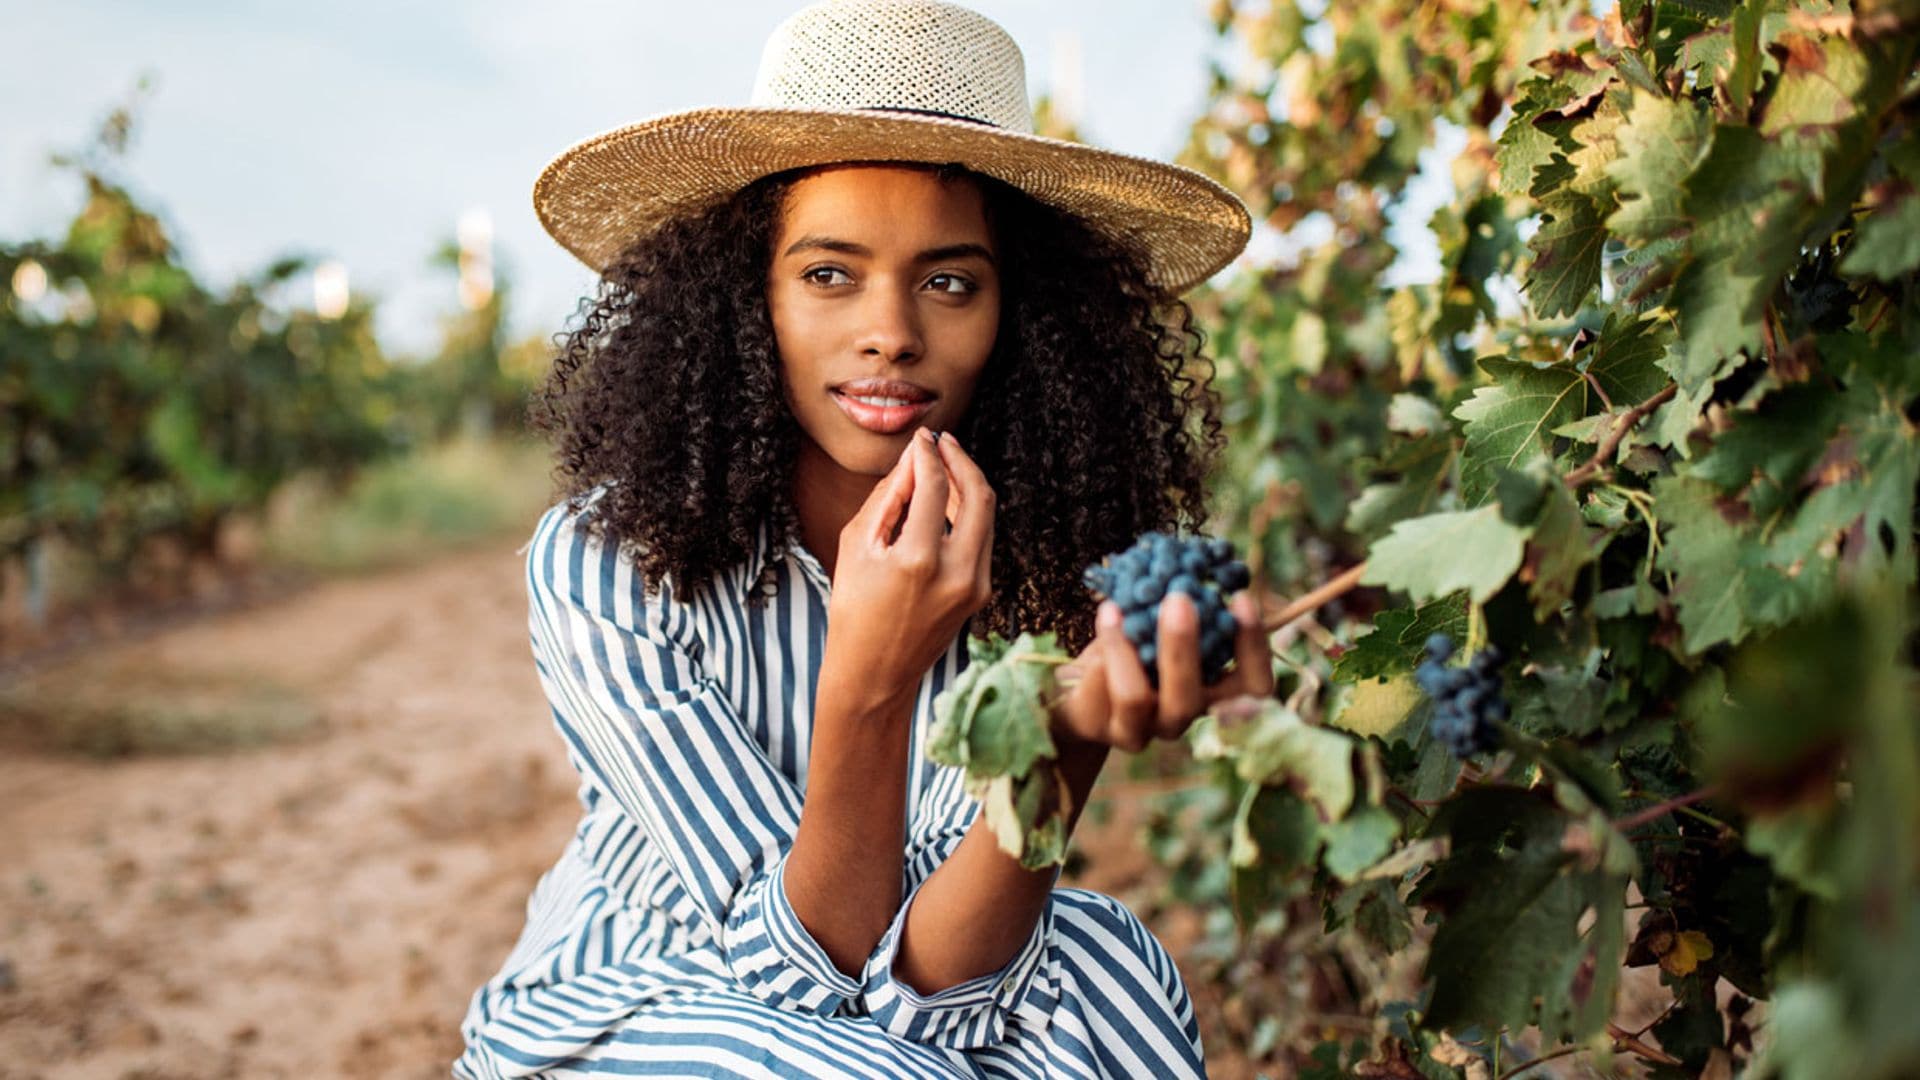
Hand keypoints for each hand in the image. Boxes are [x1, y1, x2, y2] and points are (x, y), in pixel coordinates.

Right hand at [821, 429, 995, 715]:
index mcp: (919, 560)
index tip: (921, 438)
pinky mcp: (981, 594)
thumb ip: (889, 497)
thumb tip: (913, 458)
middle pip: (980, 494)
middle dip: (962, 460)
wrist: (874, 674)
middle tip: (942, 442)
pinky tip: (946, 503)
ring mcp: (975, 586)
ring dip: (967, 485)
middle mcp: (957, 573)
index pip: (935, 486)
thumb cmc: (854, 609)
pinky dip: (969, 514)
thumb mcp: (857, 546)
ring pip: (987, 515)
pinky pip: (983, 539)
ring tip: (940, 469)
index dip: (929, 454)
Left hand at [1051, 591, 1273, 752]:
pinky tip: (1101, 625)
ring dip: (1124, 648)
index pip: (1254, 686)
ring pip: (1135, 698)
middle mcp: (1183, 718)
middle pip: (1191, 697)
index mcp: (1212, 693)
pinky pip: (1096, 691)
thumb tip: (1190, 561)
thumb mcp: (1161, 625)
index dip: (1253, 647)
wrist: (1083, 688)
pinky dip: (1097, 654)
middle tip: (1178, 598)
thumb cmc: (1135, 646)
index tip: (1240, 598)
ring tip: (1114, 608)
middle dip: (1183, 645)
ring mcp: (1143, 731)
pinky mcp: (1102, 729)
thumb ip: (1181, 607)